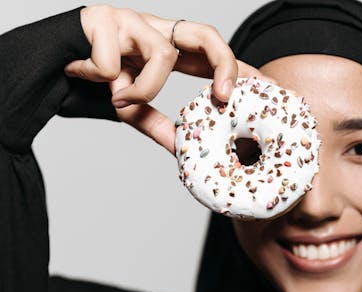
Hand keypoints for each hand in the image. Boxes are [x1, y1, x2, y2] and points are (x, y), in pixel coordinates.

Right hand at [64, 4, 275, 153]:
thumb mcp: (129, 107)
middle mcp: (154, 30)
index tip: (266, 91)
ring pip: (162, 54)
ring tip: (116, 96)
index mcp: (165, 49)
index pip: (212, 55)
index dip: (239, 69)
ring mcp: (131, 21)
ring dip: (142, 88)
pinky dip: (104, 79)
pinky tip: (85, 74)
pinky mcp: (104, 19)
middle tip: (226, 97)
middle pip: (205, 33)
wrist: (43, 68)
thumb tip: (181, 150)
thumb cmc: (89, 84)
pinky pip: (118, 62)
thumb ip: (155, 123)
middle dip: (224, 64)